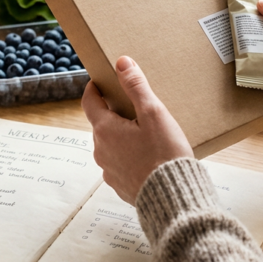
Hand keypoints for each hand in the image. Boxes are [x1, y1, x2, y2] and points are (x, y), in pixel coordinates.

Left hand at [82, 56, 193, 203]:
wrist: (172, 199)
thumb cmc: (164, 154)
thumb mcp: (153, 113)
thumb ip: (136, 86)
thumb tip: (121, 63)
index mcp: (105, 130)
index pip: (89, 102)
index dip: (94, 89)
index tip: (100, 82)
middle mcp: (101, 151)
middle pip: (102, 124)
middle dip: (115, 114)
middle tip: (135, 109)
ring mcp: (109, 170)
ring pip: (111, 145)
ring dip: (122, 137)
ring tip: (146, 136)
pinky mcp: (120, 186)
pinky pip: (120, 164)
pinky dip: (130, 157)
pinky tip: (148, 158)